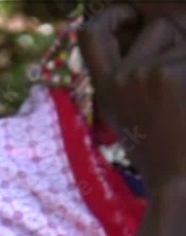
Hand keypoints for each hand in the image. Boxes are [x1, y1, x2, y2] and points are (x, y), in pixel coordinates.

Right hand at [81, 6, 185, 235]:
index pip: (91, 36)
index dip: (111, 18)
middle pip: (155, 27)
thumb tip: (137, 25)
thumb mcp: (133, 117)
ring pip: (180, 33)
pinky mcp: (175, 72)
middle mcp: (120, 80)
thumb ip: (129, 79)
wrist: (185, 187)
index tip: (128, 15)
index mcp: (107, 91)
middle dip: (177, 38)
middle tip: (180, 82)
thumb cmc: (167, 154)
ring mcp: (148, 74)